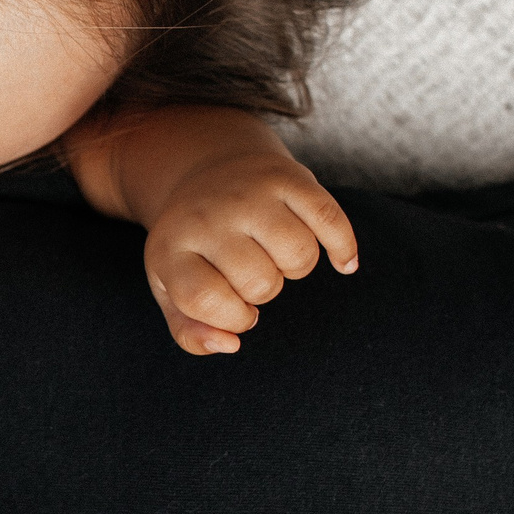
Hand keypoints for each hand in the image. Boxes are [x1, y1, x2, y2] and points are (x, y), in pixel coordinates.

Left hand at [142, 149, 355, 353]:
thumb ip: (190, 332)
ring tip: (275, 256)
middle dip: (264, 292)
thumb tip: (229, 345)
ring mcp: (248, 193)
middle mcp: (206, 216)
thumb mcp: (172, 289)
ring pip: (299, 256)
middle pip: (260, 283)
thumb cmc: (193, 246)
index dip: (231, 318)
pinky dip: (342, 249)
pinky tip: (341, 263)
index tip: (237, 310)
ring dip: (296, 269)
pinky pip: (331, 222)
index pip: (203, 299)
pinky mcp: (287, 177)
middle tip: (251, 274)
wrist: (205, 168)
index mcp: (171, 247)